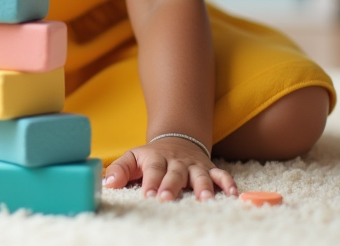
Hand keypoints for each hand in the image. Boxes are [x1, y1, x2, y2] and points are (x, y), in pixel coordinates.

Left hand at [102, 138, 236, 200]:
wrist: (176, 139)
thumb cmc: (151, 156)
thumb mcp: (133, 158)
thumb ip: (119, 169)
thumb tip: (107, 183)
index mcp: (155, 158)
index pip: (153, 170)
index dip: (151, 182)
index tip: (148, 195)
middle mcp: (176, 162)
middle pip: (174, 173)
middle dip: (171, 186)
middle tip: (167, 199)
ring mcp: (193, 165)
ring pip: (199, 175)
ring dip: (203, 186)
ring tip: (205, 199)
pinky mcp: (208, 168)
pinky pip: (220, 174)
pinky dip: (227, 182)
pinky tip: (232, 194)